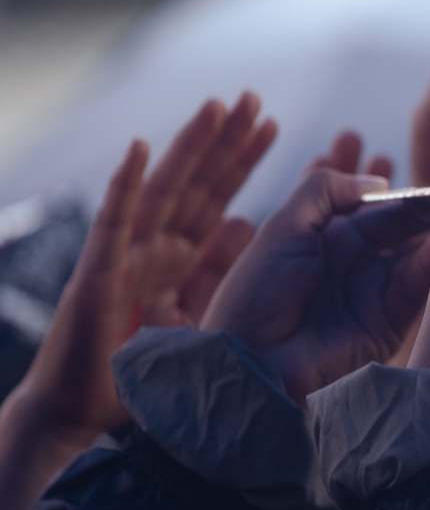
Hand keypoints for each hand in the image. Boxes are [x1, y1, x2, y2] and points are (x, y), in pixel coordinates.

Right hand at [19, 95, 274, 436]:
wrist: (79, 412)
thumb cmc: (134, 370)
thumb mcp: (193, 313)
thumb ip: (214, 269)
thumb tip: (246, 223)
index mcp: (175, 256)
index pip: (215, 197)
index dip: (241, 161)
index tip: (270, 125)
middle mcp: (151, 246)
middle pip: (195, 182)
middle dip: (223, 141)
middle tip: (252, 98)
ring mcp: (124, 254)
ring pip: (161, 188)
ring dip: (188, 147)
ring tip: (215, 108)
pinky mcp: (98, 271)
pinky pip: (114, 220)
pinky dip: (125, 183)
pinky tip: (141, 147)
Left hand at [201, 133, 429, 402]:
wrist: (251, 361)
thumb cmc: (256, 292)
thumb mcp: (283, 227)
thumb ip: (324, 190)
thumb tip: (379, 181)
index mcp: (331, 237)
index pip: (379, 208)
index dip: (406, 196)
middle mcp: (357, 262)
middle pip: (405, 230)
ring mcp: (374, 292)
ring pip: (417, 257)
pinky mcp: (388, 322)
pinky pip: (416, 288)